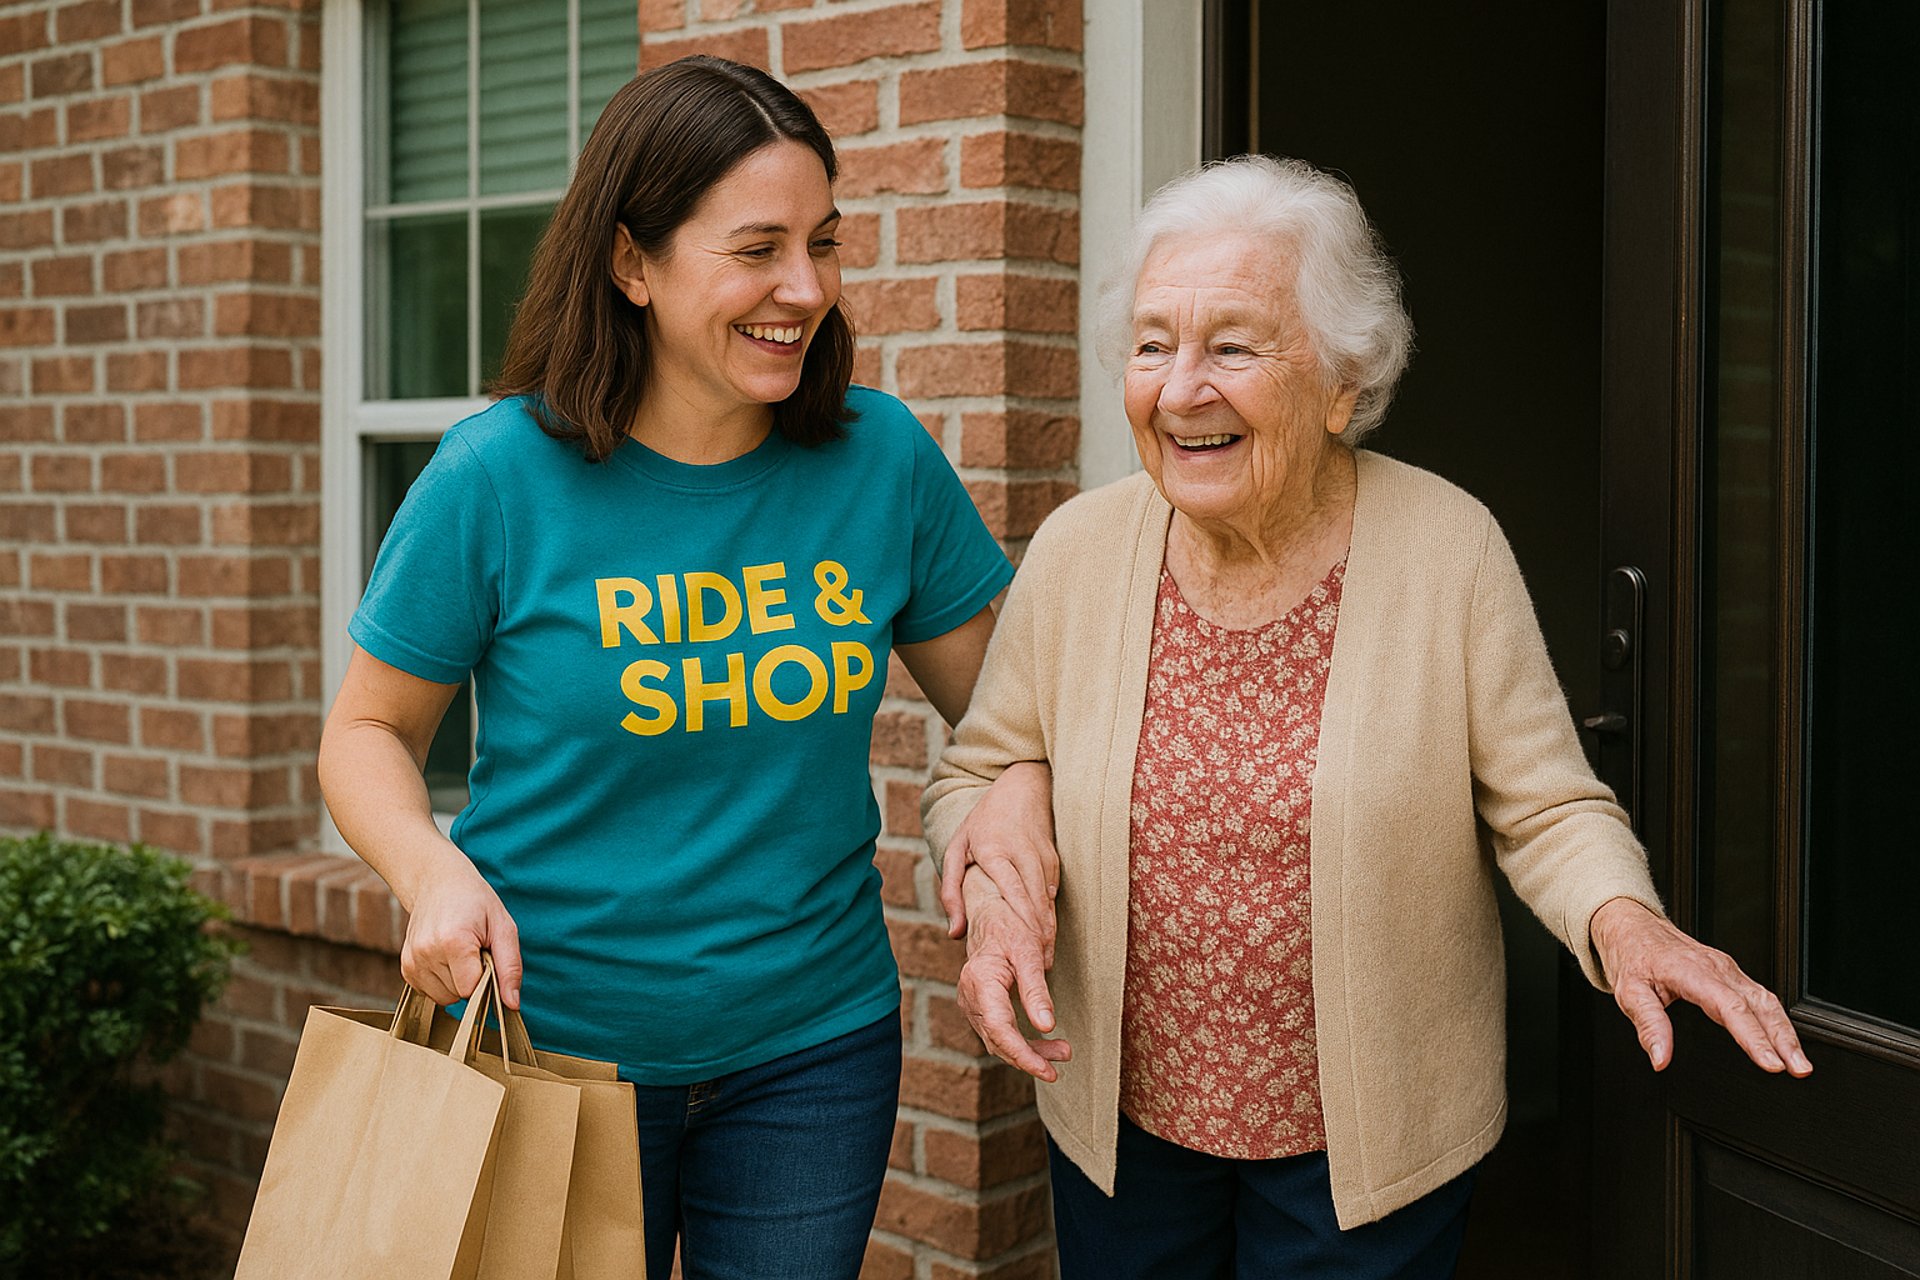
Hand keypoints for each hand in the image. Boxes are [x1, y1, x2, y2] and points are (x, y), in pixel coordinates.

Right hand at [400, 859, 522, 1009]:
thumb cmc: (476, 902)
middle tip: (474, 949)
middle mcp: (426, 953)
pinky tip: (447, 957)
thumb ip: (510, 968)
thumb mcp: (503, 927)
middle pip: (458, 995)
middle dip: (472, 978)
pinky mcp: (405, 967)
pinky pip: (430, 992)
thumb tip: (512, 1004)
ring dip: (457, 982)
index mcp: (453, 941)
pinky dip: (442, 981)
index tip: (487, 954)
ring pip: (444, 997)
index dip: (486, 978)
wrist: (438, 881)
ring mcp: (412, 961)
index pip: (472, 990)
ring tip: (460, 952)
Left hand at [939, 761, 1058, 960]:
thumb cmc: (983, 821)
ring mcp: (1043, 858)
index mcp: (995, 851)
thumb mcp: (957, 848)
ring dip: (1047, 932)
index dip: (1022, 921)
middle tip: (1037, 969)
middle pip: (1036, 901)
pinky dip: (1049, 918)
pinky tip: (1045, 940)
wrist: (1023, 788)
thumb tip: (954, 934)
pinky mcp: (1054, 862)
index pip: (1013, 890)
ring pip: (1048, 901)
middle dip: (1039, 936)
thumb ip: (951, 891)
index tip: (1025, 947)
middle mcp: (1023, 855)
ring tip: (1042, 963)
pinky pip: (1052, 895)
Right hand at [956, 867, 1071, 1081]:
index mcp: (980, 982)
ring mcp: (971, 1003)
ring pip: (998, 1041)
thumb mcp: (1029, 952)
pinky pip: (998, 1032)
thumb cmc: (1010, 927)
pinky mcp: (979, 1006)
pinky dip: (1020, 1041)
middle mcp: (970, 996)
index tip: (1048, 1071)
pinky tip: (1042, 1043)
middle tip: (1063, 1058)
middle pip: (998, 1041)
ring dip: (1028, 1051)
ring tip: (1062, 1051)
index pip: (1000, 1030)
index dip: (1023, 1055)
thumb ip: (1036, 991)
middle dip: (1031, 1056)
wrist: (990, 914)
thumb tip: (1047, 1026)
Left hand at [1591, 898, 1809, 1075]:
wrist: (1632, 928)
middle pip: (1761, 1005)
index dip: (1754, 1038)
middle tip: (1799, 1070)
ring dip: (1787, 1032)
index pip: (1731, 1008)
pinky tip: (1784, 1039)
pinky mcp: (1730, 973)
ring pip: (1767, 1000)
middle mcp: (1717, 968)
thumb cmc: (1632, 956)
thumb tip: (1660, 1059)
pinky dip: (1777, 1020)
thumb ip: (1648, 1026)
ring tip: (1799, 1064)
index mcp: (1693, 971)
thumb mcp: (1629, 992)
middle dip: (1785, 1039)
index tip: (1771, 1063)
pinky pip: (1760, 996)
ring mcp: (1727, 969)